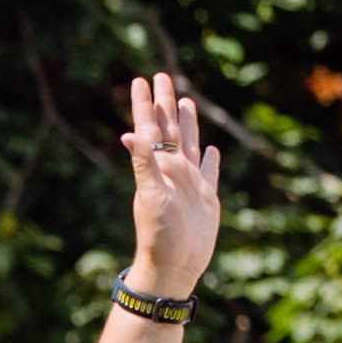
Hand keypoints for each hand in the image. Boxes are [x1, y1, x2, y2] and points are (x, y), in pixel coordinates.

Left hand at [122, 69, 220, 298]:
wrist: (175, 266)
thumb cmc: (159, 234)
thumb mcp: (151, 196)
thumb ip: (142, 164)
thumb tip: (128, 134)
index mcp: (157, 167)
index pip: (150, 128)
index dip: (145, 104)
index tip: (141, 79)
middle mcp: (172, 170)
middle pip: (169, 128)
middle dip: (165, 103)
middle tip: (162, 76)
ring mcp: (189, 183)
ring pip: (190, 144)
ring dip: (188, 123)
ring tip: (185, 101)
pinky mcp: (205, 198)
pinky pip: (209, 172)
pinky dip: (211, 160)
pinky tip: (213, 149)